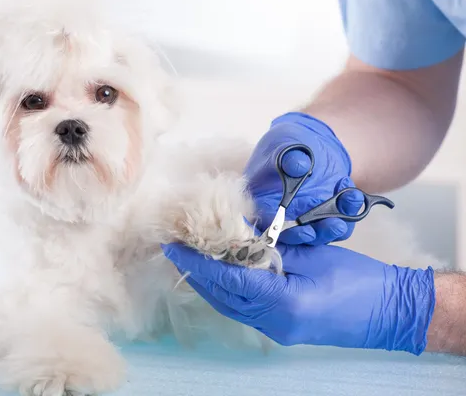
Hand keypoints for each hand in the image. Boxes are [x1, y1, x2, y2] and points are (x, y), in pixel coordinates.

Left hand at [161, 242, 435, 354]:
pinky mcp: (282, 330)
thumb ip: (272, 248)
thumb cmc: (358, 279)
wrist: (390, 312)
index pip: (228, 280)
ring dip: (210, 283)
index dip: (198, 263)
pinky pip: (245, 310)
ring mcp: (277, 331)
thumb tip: (239, 235)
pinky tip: (223, 273)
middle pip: (222, 297)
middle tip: (177, 249)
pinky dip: (229, 291)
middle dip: (197, 273)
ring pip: (230, 306)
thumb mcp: (312, 255)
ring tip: (193, 259)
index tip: (174, 247)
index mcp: (283, 302)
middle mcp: (274, 323)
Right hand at [245, 112, 363, 244]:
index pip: (270, 223)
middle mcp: (284, 216)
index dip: (287, 231)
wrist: (309, 143)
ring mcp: (307, 216)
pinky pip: (338, 221)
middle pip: (297, 236)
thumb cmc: (287, 144)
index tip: (304, 231)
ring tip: (350, 201)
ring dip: (337, 225)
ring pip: (320, 232)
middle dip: (318, 233)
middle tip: (335, 225)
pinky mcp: (327, 213)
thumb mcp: (284, 144)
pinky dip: (349, 212)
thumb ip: (288, 156)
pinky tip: (353, 194)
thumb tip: (298, 167)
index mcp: (264, 202)